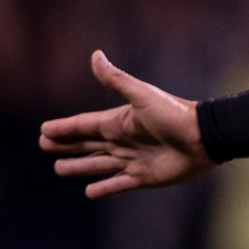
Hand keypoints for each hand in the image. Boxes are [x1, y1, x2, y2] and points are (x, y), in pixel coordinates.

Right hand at [40, 51, 211, 197]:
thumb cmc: (175, 115)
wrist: (205, 138)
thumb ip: (117, 80)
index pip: (83, 125)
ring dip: (79, 167)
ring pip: (98, 165)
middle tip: (44, 146)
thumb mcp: (142, 95)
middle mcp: (123, 141)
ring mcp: (133, 160)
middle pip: (86, 144)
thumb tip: (95, 55)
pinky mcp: (145, 177)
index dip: (63, 128)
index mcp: (118, 122)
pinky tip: (90, 192)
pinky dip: (104, 189)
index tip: (43, 130)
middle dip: (66, 145)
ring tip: (60, 169)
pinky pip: (119, 184)